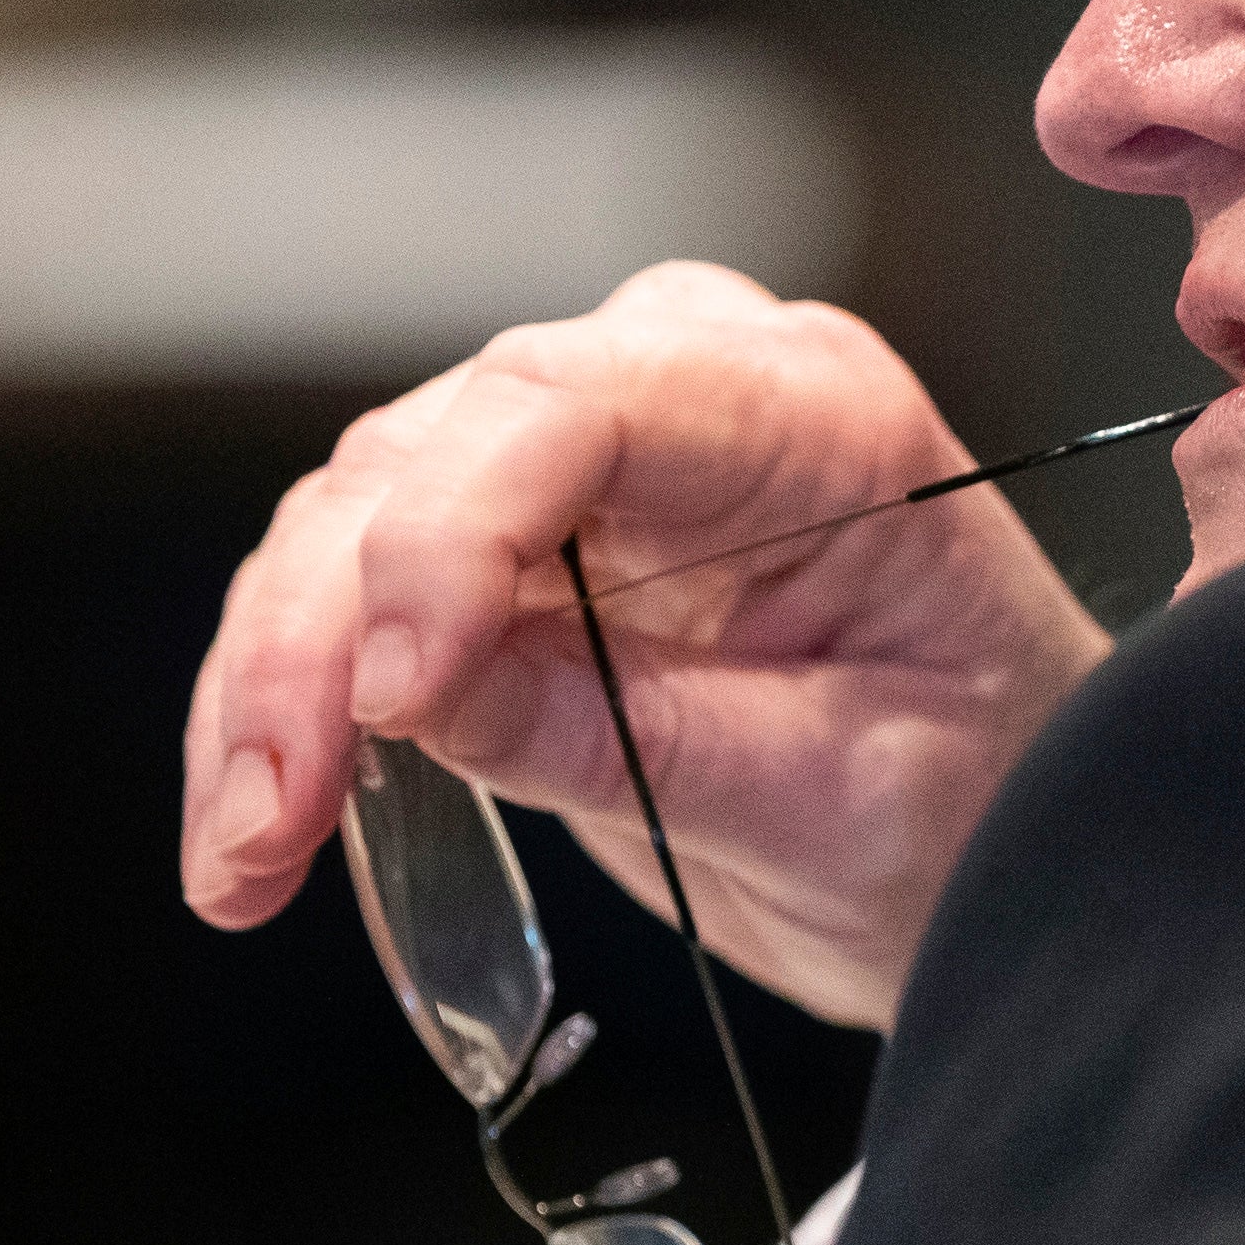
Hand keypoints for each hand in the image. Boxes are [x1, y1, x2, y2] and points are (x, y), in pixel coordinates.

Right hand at [179, 262, 1113, 1028]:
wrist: (1003, 818)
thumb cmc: (984, 784)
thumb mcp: (843, 799)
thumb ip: (637, 737)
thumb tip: (414, 697)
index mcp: (811, 414)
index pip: (580, 402)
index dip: (453, 531)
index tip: (393, 694)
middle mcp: (681, 390)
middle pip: (432, 452)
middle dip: (322, 635)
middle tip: (271, 816)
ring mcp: (583, 452)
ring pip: (355, 515)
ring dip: (272, 683)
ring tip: (241, 855)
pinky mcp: (512, 542)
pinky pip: (352, 587)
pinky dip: (288, 705)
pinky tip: (255, 823)